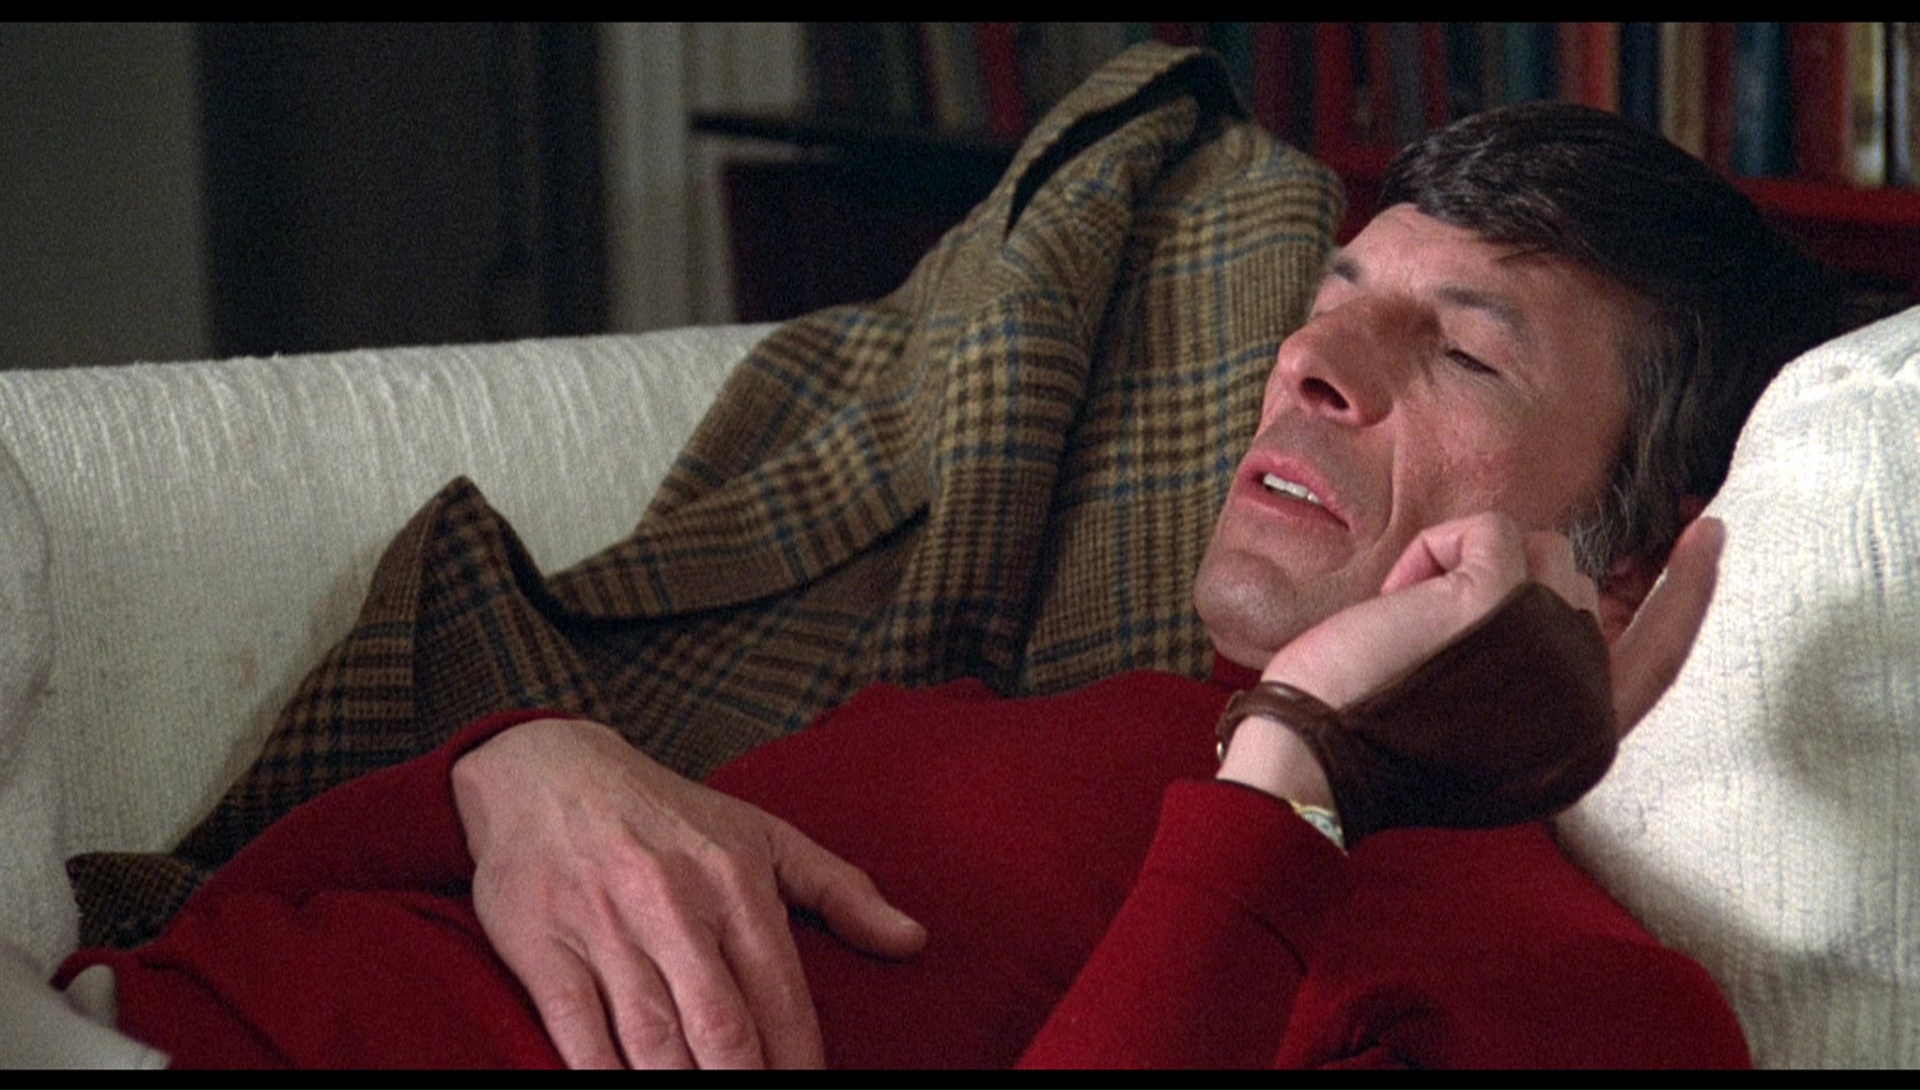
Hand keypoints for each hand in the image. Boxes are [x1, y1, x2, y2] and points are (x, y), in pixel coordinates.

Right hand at [451, 717, 926, 1068]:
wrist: (547, 770)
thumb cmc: (669, 813)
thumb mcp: (764, 834)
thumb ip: (841, 891)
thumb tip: (913, 941)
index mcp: (736, 884)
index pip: (782, 997)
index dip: (800, 1063)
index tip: (809, 1089)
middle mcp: (674, 907)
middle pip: (722, 1029)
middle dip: (745, 1085)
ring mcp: (606, 931)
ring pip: (653, 1041)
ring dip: (682, 1088)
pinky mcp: (544, 949)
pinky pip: (579, 1035)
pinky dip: (606, 1077)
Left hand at [1220, 513, 1723, 821]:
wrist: (1316, 760)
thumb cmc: (1375, 741)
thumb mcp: (1486, 727)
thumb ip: (1540, 675)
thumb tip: (1554, 591)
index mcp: (1588, 740)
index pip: (1661, 652)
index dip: (1689, 590)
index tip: (1709, 531)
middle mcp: (1589, 700)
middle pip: (1571, 583)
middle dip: (1494, 583)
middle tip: (1425, 641)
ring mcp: (1556, 646)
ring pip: (1535, 546)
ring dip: (1461, 569)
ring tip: (1414, 632)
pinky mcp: (1507, 601)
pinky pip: (1485, 528)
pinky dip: (1430, 554)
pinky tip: (1400, 606)